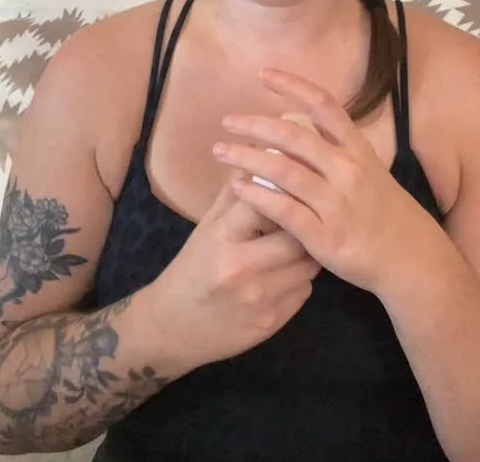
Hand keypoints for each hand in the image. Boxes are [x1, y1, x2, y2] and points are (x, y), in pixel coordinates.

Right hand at [146, 178, 319, 374]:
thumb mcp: (207, 226)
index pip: (268, 203)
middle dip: (304, 227)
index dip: (285, 194)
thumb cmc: (192, 268)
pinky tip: (284, 276)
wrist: (171, 328)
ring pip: (308, 265)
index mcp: (223, 237)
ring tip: (295, 246)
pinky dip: (300, 280)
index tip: (291, 190)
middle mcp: (242, 268)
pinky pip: (305, 291)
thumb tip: (264, 150)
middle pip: (297, 237)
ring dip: (307, 253)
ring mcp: (259, 300)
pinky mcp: (272, 323)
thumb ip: (236, 192)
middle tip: (303, 220)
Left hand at [213, 69, 414, 295]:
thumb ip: (337, 148)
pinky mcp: (325, 236)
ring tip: (221, 150)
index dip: (292, 85)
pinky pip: (283, 210)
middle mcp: (347, 170)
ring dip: (247, 157)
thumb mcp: (369, 168)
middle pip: (294, 136)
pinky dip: (257, 196)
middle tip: (227, 121)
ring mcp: (337, 203)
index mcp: (358, 149)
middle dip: (255, 125)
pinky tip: (236, 186)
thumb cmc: (382, 209)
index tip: (262, 73)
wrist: (410, 257)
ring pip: (283, 171)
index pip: (324, 105)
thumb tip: (299, 125)